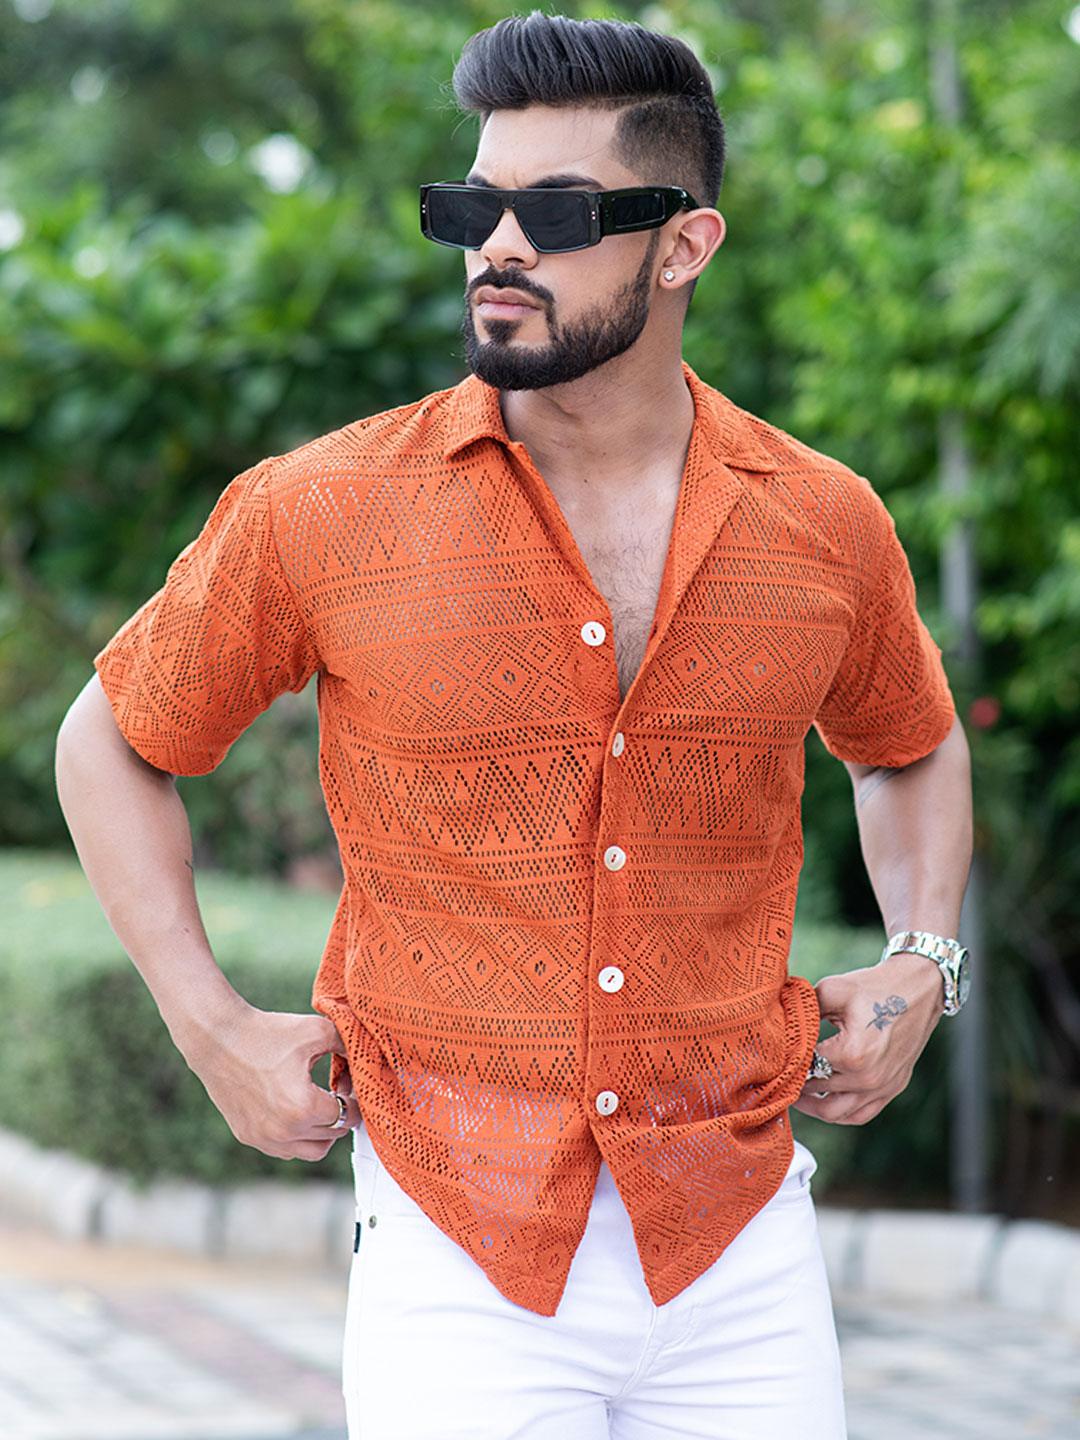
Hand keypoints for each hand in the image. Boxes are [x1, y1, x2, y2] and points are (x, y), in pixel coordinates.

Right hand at [187, 1002, 362, 1161]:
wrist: (218, 1038)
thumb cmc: (267, 1032)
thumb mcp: (317, 1031)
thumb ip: (348, 1045)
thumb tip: (366, 1058)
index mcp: (304, 1107)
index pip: (347, 1116)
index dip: (356, 1100)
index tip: (353, 1087)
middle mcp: (284, 1131)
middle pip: (332, 1135)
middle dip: (342, 1115)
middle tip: (341, 1095)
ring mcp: (264, 1138)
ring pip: (310, 1151)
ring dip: (322, 1133)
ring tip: (322, 1106)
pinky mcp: (248, 1137)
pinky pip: (284, 1150)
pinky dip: (297, 1137)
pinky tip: (297, 1111)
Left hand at [793, 952, 943, 1125]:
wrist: (919, 989)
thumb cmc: (874, 986)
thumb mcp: (832, 990)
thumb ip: (804, 1010)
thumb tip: (779, 1022)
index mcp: (852, 1054)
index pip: (807, 1067)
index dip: (787, 1061)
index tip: (774, 1057)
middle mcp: (869, 1078)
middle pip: (819, 1092)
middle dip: (796, 1085)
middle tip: (778, 1077)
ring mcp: (883, 1087)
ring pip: (838, 1113)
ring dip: (815, 1107)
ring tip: (797, 1094)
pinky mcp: (893, 1088)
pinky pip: (862, 1114)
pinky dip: (841, 1113)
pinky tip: (825, 1102)